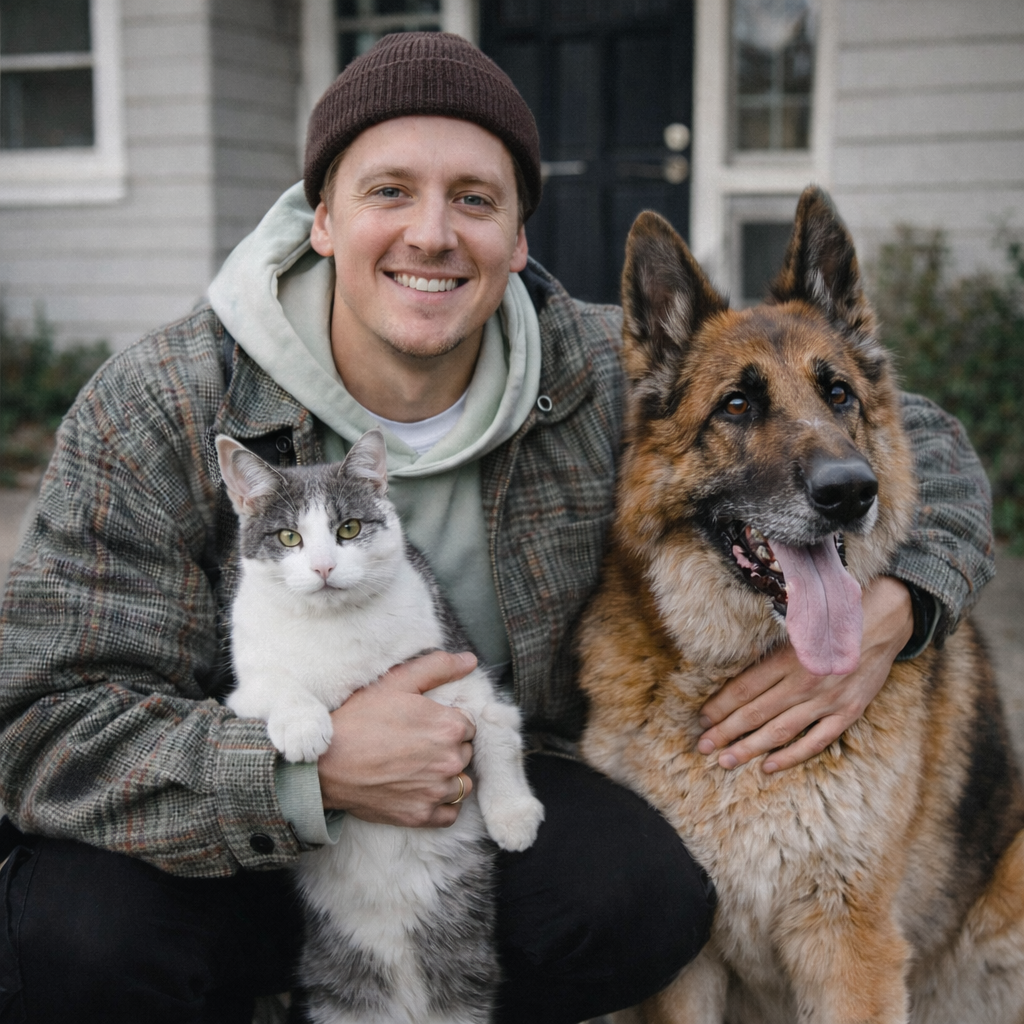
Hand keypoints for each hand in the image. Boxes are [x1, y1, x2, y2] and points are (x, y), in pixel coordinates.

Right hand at [317, 650, 477, 826]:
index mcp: (449, 726)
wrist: (324, 764)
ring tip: (421, 768)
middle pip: (465, 753)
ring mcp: (436, 791)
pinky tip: (422, 790)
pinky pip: (450, 813)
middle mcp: (450, 761)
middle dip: (448, 747)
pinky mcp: (422, 816)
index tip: (426, 725)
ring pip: (462, 784)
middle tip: (418, 744)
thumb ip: (437, 667)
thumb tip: (469, 660)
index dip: (447, 722)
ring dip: (448, 776)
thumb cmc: (359, 719)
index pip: (467, 725)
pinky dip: (442, 804)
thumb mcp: (396, 682)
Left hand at [696, 576, 914, 772]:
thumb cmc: (832, 623)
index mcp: (787, 658)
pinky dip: (791, 756)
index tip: (702, 720)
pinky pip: (816, 742)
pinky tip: (768, 767)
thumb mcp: (797, 630)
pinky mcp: (848, 713)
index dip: (720, 706)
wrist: (883, 622)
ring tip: (726, 760)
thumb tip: (737, 681)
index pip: (744, 688)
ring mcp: (827, 701)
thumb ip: (771, 655)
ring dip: (750, 748)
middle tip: (703, 747)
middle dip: (726, 732)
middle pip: (756, 712)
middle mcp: (804, 681)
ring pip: (780, 731)